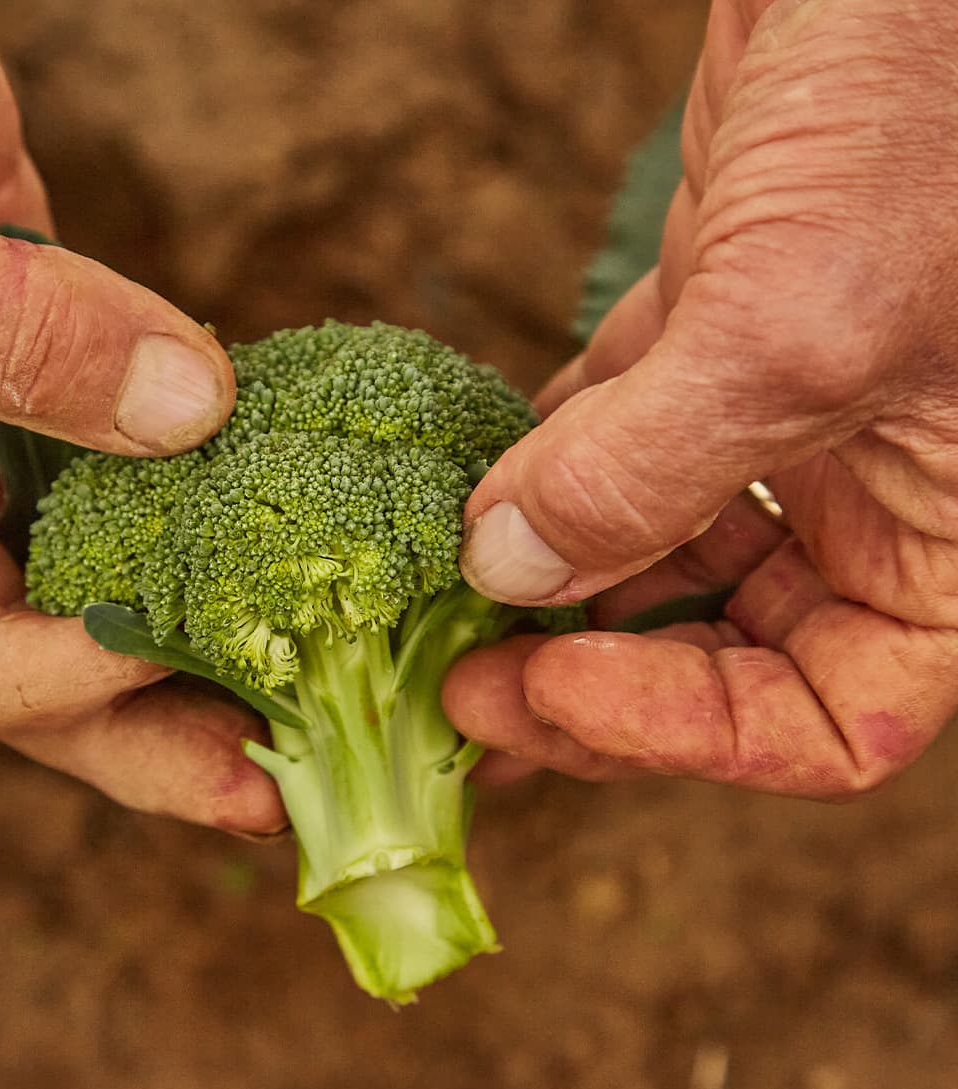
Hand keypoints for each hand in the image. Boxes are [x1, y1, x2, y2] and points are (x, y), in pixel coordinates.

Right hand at [0, 0, 283, 830]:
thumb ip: (3, 338)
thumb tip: (189, 416)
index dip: (22, 686)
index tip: (148, 651)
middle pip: (13, 657)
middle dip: (142, 722)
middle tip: (273, 786)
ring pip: (86, 571)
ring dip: (195, 633)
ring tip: (310, 688)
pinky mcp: (43, 352)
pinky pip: (133, 453)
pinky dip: (206, 496)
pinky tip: (288, 538)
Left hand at [448, 0, 957, 798]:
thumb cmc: (936, 101)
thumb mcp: (803, 317)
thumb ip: (651, 471)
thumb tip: (506, 572)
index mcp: (947, 534)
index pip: (825, 716)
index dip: (681, 728)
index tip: (545, 690)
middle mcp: (868, 489)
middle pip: (720, 650)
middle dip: (587, 676)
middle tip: (459, 684)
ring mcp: (781, 414)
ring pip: (653, 553)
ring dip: (547, 585)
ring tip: (441, 607)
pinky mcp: (704, 332)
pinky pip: (610, 440)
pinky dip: (538, 473)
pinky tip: (466, 491)